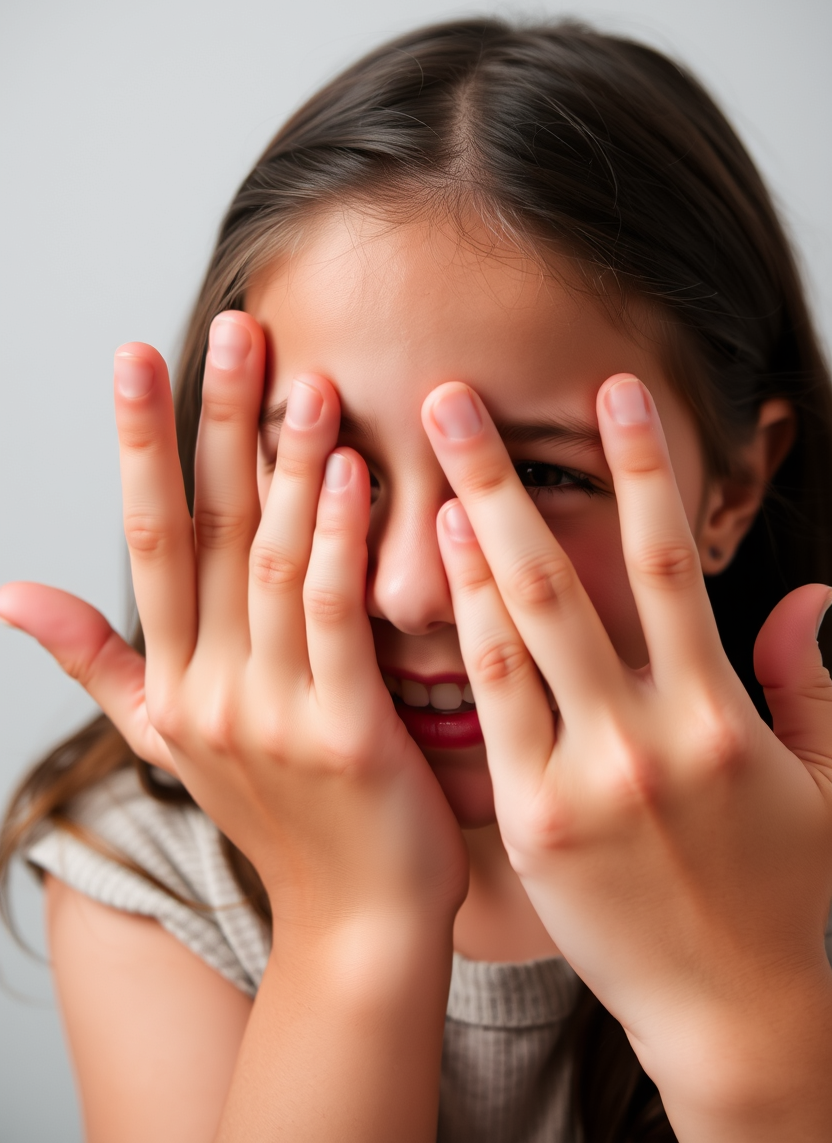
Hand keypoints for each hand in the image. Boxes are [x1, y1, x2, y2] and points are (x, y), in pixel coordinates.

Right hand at [0, 314, 465, 931]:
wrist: (355, 922)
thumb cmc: (279, 817)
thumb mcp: (171, 737)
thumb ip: (99, 660)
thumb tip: (11, 593)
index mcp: (174, 679)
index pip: (150, 539)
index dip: (140, 444)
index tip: (137, 357)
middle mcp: (209, 689)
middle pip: (207, 532)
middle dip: (217, 425)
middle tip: (235, 327)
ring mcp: (271, 713)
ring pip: (270, 562)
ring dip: (283, 466)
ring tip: (301, 378)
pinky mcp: (343, 734)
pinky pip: (335, 619)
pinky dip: (337, 542)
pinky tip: (352, 473)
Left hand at [422, 375, 831, 1109]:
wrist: (734, 1012)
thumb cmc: (785, 892)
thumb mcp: (822, 784)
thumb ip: (809, 683)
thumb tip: (814, 597)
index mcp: (718, 713)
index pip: (666, 564)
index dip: (640, 468)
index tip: (613, 391)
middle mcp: (644, 736)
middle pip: (561, 580)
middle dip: (501, 482)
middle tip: (451, 399)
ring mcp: (580, 781)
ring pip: (509, 640)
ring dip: (463, 550)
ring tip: (424, 476)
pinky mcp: (533, 826)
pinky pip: (488, 716)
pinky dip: (458, 643)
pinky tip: (431, 589)